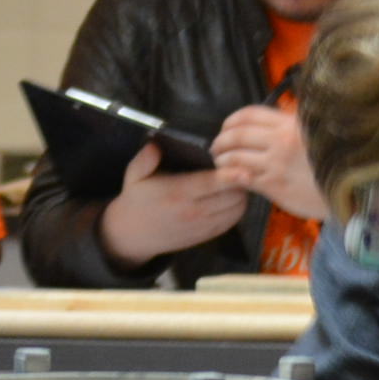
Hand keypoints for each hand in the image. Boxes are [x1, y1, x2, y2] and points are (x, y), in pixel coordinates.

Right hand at [98, 142, 250, 268]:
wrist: (133, 235)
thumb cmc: (137, 199)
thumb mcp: (134, 175)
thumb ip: (146, 158)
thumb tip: (156, 143)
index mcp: (176, 193)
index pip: (209, 184)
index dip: (230, 177)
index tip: (245, 170)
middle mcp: (192, 212)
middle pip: (230, 197)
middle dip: (240, 182)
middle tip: (241, 166)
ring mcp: (202, 226)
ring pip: (236, 210)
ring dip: (241, 194)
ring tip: (237, 180)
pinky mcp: (207, 236)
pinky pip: (232, 221)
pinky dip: (238, 208)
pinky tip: (232, 196)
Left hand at [210, 105, 326, 220]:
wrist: (351, 191)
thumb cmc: (335, 163)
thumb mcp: (317, 134)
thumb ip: (294, 127)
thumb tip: (271, 125)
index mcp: (291, 123)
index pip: (250, 114)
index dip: (231, 120)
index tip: (226, 127)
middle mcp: (281, 140)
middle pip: (237, 134)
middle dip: (221, 140)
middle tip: (216, 147)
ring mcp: (276, 164)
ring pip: (235, 156)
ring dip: (222, 158)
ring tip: (220, 162)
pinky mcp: (274, 186)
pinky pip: (242, 177)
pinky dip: (229, 175)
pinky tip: (228, 177)